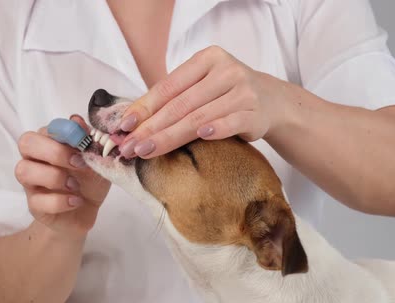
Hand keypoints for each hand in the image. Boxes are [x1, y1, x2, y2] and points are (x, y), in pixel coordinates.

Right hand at [15, 115, 110, 238]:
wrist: (86, 211)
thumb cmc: (88, 180)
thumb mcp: (96, 159)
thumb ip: (88, 140)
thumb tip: (76, 120)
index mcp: (50, 143)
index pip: (45, 128)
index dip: (63, 132)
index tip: (84, 142)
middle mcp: (35, 159)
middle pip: (26, 143)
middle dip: (54, 151)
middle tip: (78, 163)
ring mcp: (31, 182)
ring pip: (23, 171)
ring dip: (53, 177)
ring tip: (75, 186)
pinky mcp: (34, 205)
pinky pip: (37, 201)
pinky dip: (61, 201)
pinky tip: (77, 201)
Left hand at [118, 46, 291, 157]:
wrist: (271, 100)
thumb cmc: (224, 95)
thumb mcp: (200, 87)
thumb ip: (172, 99)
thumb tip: (130, 123)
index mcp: (206, 59)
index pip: (168, 87)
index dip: (144, 107)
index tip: (123, 126)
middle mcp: (226, 71)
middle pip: (180, 104)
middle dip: (151, 128)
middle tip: (129, 147)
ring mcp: (243, 91)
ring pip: (200, 116)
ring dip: (170, 136)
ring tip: (147, 150)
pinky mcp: (256, 112)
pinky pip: (232, 122)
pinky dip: (217, 129)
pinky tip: (201, 136)